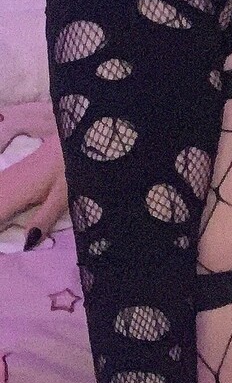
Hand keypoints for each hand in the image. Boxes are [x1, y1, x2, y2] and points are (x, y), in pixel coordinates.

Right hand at [0, 102, 68, 241]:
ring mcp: (7, 176)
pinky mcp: (11, 173)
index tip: (4, 246)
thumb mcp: (62, 196)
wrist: (72, 136)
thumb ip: (43, 219)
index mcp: (14, 193)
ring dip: (0, 213)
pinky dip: (0, 203)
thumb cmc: (70, 166)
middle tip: (7, 232)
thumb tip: (26, 244)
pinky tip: (5, 212)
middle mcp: (5, 184)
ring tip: (6, 222)